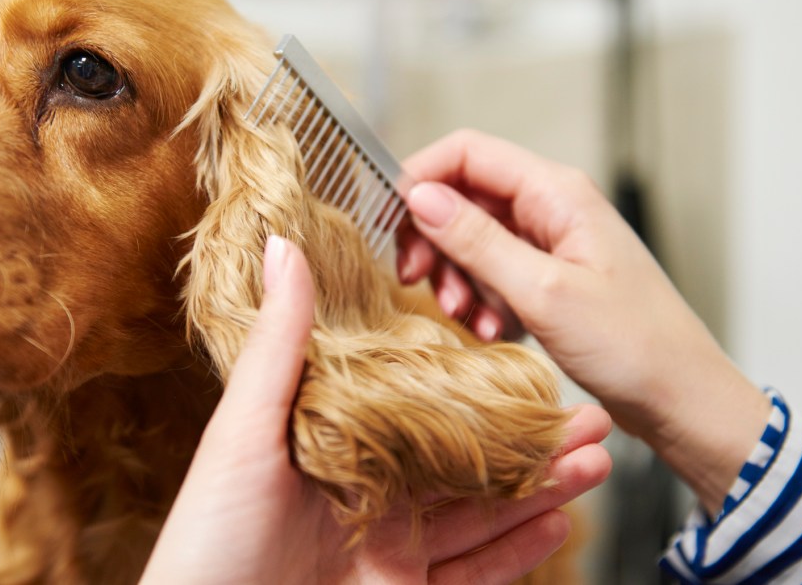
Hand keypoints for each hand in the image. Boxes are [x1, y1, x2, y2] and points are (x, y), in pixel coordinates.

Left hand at [141, 235, 611, 584]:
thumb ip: (278, 345)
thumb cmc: (207, 538)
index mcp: (331, 447)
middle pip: (462, 463)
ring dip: (539, 488)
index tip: (524, 361)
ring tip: (594, 459)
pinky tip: (557, 518)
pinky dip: (518, 549)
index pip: (417, 408)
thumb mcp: (242, 431)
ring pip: (479, 515)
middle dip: (528, 440)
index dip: (473, 386)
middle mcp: (366, 498)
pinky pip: (472, 573)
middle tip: (587, 415)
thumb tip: (283, 249)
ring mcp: (388, 551)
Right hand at [397, 129, 771, 512]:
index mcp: (557, 193)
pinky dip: (481, 300)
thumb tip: (420, 197)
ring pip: (473, 240)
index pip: (467, 153)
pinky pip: (494, 274)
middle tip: (416, 281)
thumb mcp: (542, 292)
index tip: (390, 222)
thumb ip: (477, 241)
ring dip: (457, 278)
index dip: (420, 178)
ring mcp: (551, 244)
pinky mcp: (549, 278)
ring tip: (467, 318)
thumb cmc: (633, 345)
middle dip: (433, 239)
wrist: (681, 398)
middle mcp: (552, 208)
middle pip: (464, 197)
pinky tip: (493, 332)